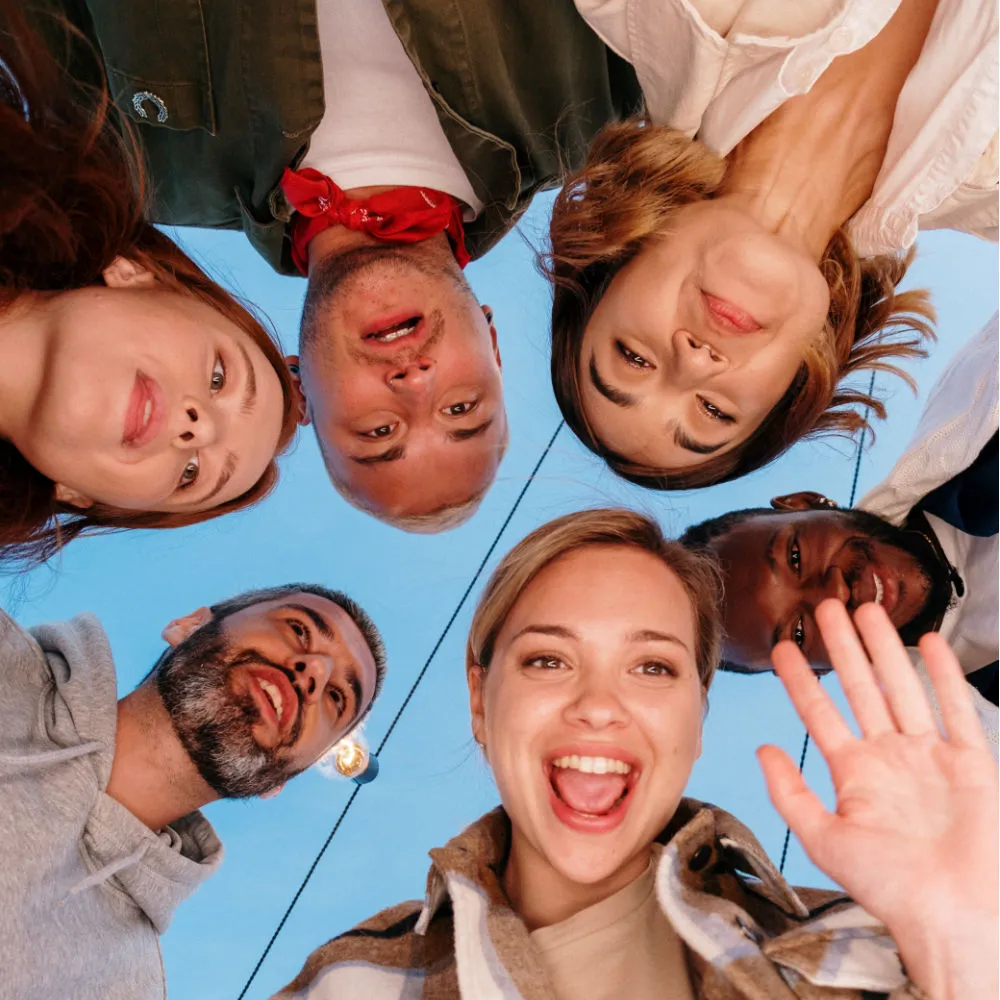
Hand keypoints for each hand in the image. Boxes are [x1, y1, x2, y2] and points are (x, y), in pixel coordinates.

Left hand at [757, 600, 997, 999]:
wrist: (952, 916)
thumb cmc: (892, 888)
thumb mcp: (825, 838)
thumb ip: (789, 793)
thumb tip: (762, 750)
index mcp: (854, 773)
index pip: (819, 712)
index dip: (800, 679)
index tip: (782, 648)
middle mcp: (890, 757)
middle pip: (861, 687)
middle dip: (843, 646)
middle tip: (826, 607)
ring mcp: (929, 756)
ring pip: (902, 687)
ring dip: (885, 648)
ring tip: (868, 610)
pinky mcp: (971, 763)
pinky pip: (955, 710)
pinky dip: (943, 676)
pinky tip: (927, 645)